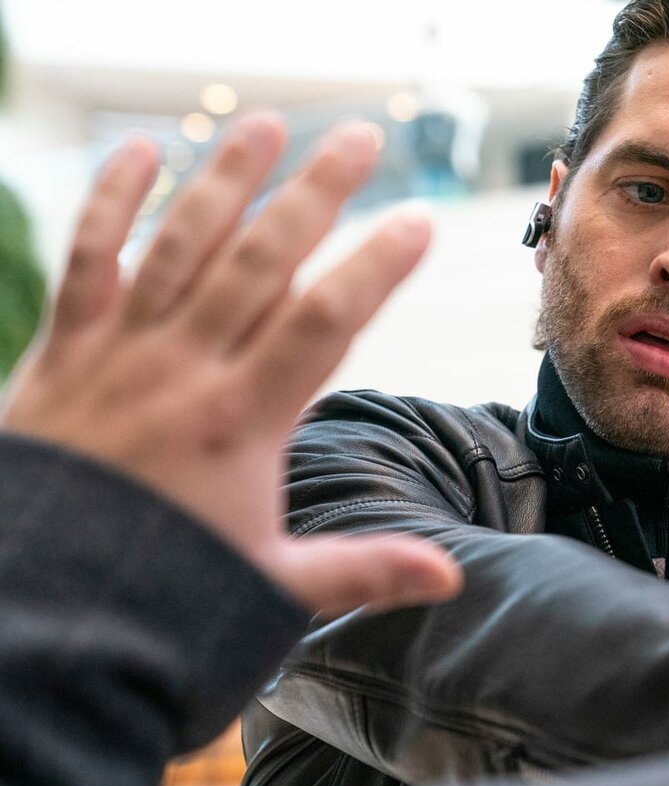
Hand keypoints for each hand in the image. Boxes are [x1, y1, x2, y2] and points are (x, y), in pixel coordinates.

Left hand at [0, 114, 460, 616]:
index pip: (324, 321)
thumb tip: (450, 576)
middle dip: (316, 192)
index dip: (375, 267)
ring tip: (268, 123)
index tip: (419, 223)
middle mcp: (184, 368)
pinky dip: (111, 202)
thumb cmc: (157, 591)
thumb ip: (362, 571)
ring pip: (182, 243)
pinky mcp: (63, 350)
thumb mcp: (268, 588)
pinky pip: (88, 258)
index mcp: (242, 420)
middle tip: (361, 136)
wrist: (36, 604)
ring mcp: (120, 350)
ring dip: (227, 179)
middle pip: (260, 259)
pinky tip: (141, 152)